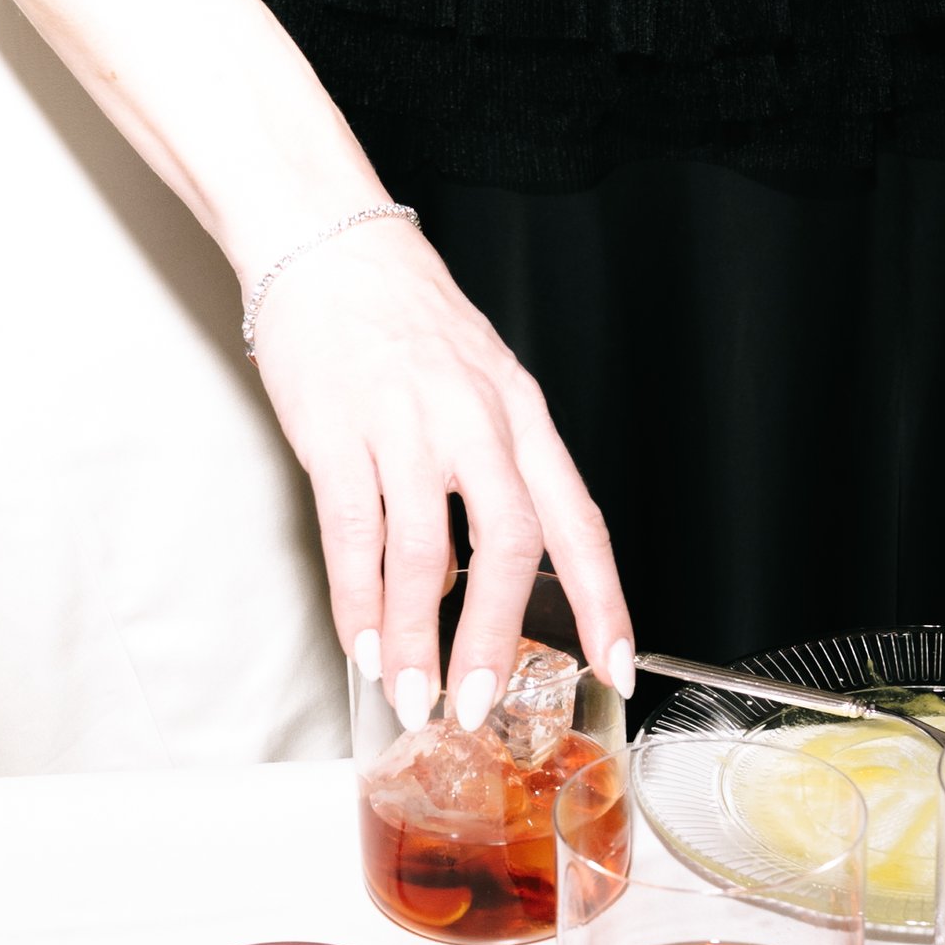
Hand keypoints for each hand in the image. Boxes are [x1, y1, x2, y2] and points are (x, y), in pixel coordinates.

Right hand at [246, 215, 632, 726]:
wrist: (329, 243)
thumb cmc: (405, 317)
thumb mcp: (483, 382)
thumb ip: (495, 471)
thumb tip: (481, 577)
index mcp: (522, 414)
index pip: (577, 520)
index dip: (602, 601)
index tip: (615, 666)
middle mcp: (474, 422)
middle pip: (508, 544)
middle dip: (497, 635)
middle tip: (480, 701)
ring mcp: (403, 426)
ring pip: (421, 553)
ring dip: (414, 637)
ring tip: (409, 691)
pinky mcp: (335, 432)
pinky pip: (350, 533)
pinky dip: (355, 599)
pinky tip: (359, 638)